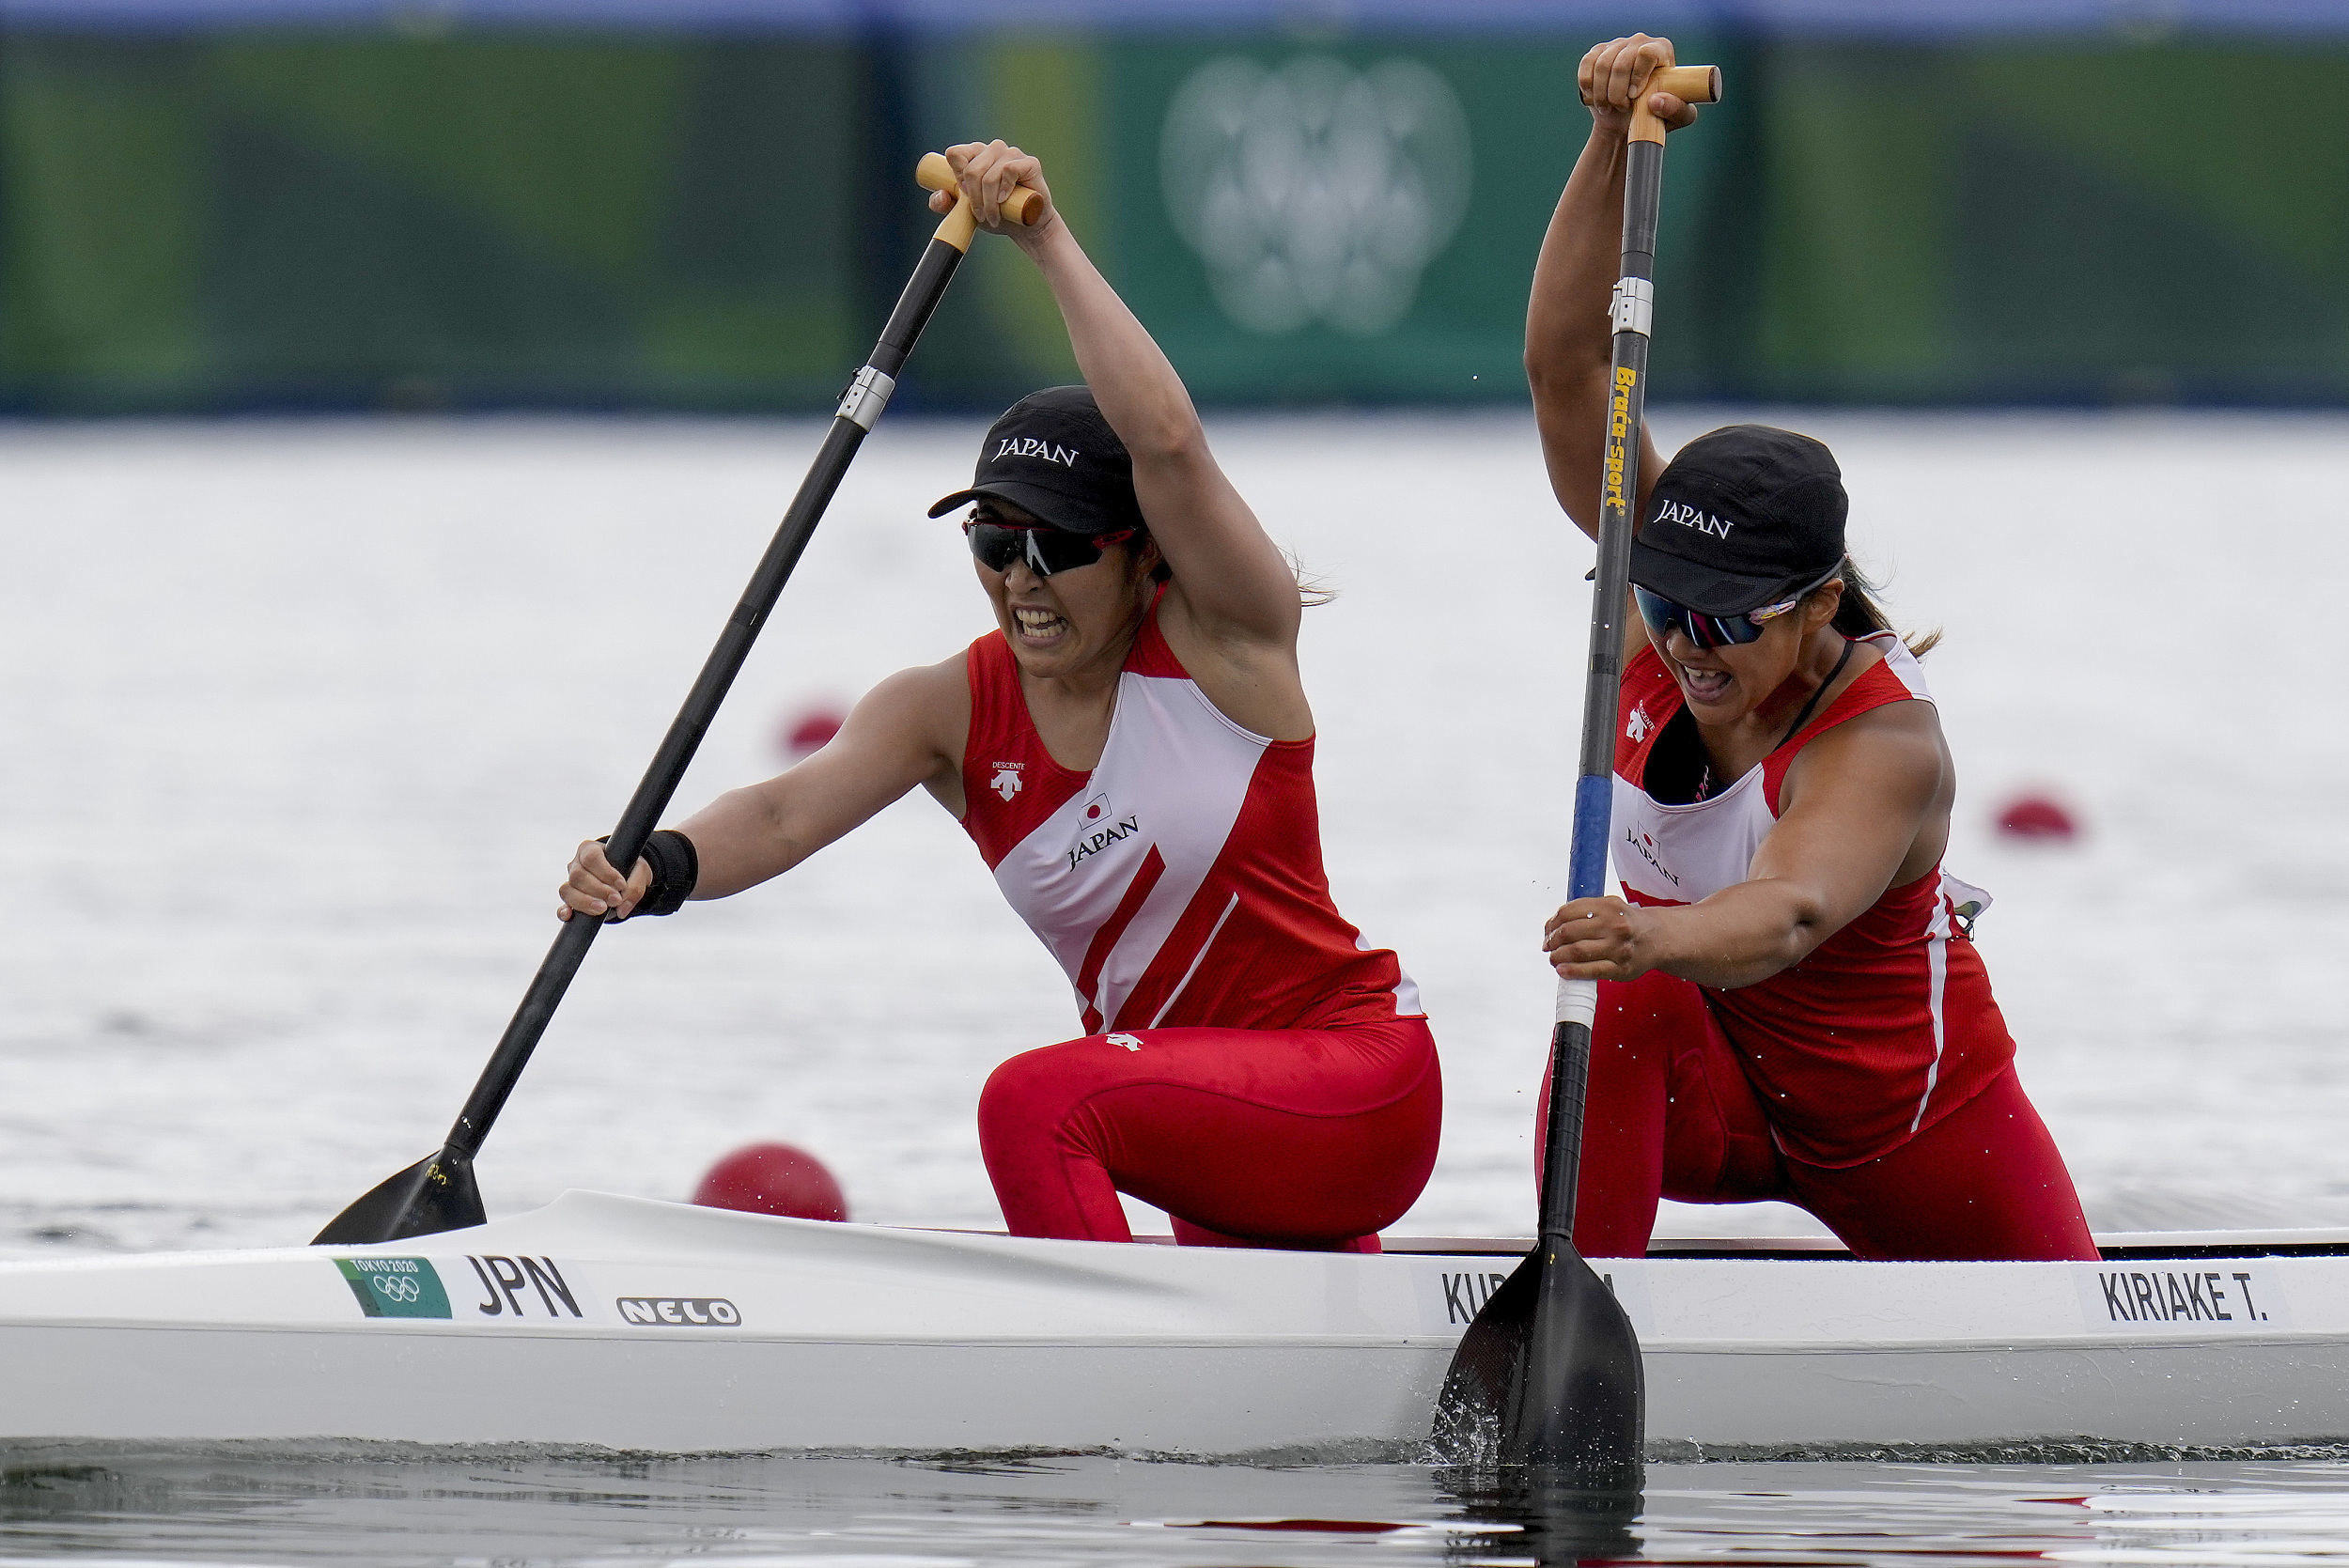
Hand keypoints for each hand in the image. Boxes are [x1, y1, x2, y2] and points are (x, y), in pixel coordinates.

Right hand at [558, 838, 650, 922]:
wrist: (624, 881)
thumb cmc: (630, 869)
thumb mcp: (640, 871)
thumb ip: (636, 887)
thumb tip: (622, 909)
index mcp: (591, 850)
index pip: (591, 857)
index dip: (605, 872)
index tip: (621, 885)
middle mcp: (576, 864)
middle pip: (578, 875)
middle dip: (599, 890)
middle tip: (616, 900)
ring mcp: (570, 882)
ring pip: (568, 890)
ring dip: (585, 902)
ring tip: (603, 909)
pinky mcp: (570, 900)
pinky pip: (562, 906)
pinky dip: (564, 912)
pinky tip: (570, 916)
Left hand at [928, 139, 1056, 245]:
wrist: (1026, 227)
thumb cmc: (996, 215)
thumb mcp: (965, 212)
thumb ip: (946, 204)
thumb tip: (940, 197)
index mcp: (975, 154)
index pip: (955, 154)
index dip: (957, 177)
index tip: (964, 196)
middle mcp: (992, 149)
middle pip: (971, 170)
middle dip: (974, 199)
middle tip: (981, 216)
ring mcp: (1011, 153)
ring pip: (989, 175)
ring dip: (989, 202)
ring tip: (994, 217)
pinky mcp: (1029, 163)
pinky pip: (1009, 170)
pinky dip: (1004, 189)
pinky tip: (1005, 200)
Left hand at [1543, 895, 1653, 981]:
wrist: (1659, 938)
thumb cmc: (1628, 923)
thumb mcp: (1609, 906)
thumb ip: (1583, 911)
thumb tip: (1552, 926)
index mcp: (1608, 907)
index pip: (1568, 913)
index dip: (1552, 924)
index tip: (1548, 931)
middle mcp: (1614, 926)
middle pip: (1569, 932)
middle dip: (1552, 941)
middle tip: (1548, 946)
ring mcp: (1618, 948)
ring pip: (1577, 951)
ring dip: (1558, 956)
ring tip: (1554, 958)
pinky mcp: (1620, 969)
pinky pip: (1591, 971)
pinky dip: (1572, 971)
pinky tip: (1563, 970)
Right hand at [1578, 34, 1700, 135]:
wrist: (1628, 119)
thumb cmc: (1657, 115)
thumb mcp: (1677, 118)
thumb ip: (1675, 109)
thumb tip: (1655, 101)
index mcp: (1662, 49)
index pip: (1647, 53)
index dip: (1637, 77)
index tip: (1634, 96)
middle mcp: (1640, 41)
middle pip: (1622, 62)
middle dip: (1617, 92)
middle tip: (1621, 108)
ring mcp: (1617, 44)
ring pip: (1601, 65)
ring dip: (1602, 94)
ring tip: (1609, 107)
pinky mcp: (1597, 52)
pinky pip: (1586, 65)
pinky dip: (1588, 86)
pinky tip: (1595, 98)